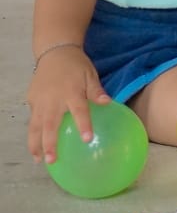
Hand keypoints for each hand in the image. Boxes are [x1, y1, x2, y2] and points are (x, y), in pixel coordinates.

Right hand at [26, 46, 112, 163]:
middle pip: (49, 125)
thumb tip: (109, 103)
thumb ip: (97, 91)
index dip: (83, 125)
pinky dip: (32, 133)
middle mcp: (53, 99)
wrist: (55, 52)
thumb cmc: (76, 66)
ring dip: (35, 143)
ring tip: (38, 160)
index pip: (79, 111)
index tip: (88, 139)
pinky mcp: (31, 100)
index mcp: (72, 93)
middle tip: (52, 160)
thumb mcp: (90, 75)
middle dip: (49, 144)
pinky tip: (36, 145)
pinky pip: (32, 119)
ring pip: (35, 126)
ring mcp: (40, 101)